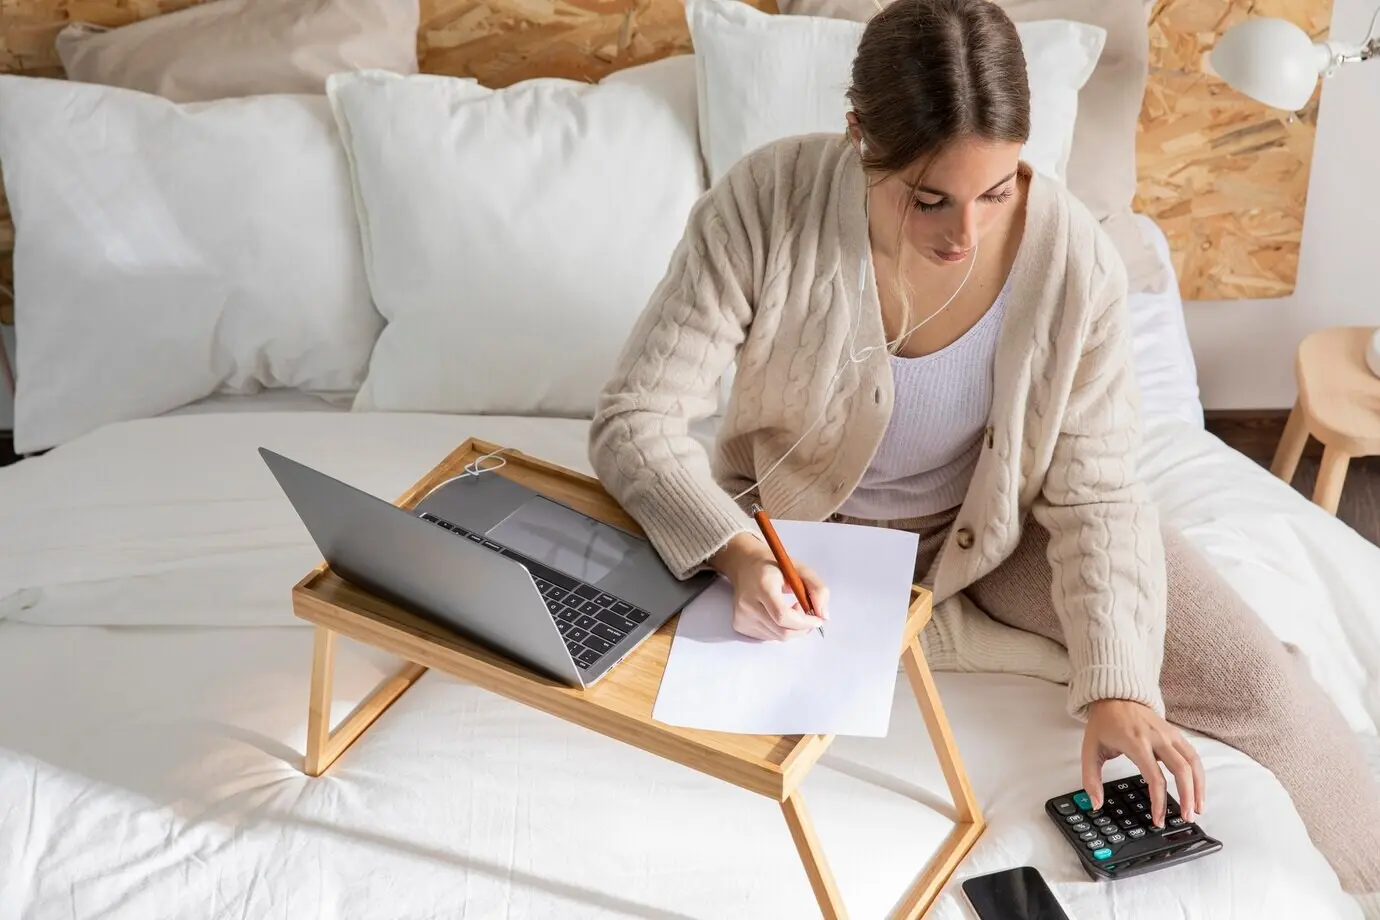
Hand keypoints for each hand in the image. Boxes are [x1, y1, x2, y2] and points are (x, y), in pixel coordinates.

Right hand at [710, 534, 829, 640]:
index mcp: (762, 585)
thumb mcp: (800, 569)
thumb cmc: (774, 567)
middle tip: (807, 615)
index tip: (817, 619)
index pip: (783, 615)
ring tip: (791, 610)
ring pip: (777, 637)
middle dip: (802, 628)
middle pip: (781, 631)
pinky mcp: (739, 625)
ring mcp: (741, 616)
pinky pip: (768, 637)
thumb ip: (818, 589)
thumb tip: (824, 616)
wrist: (744, 565)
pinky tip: (777, 615)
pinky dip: (779, 630)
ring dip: (792, 629)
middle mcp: (748, 603)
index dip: (804, 623)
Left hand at [1082, 699, 1205, 826]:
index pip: (1155, 777)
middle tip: (1187, 818)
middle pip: (1182, 770)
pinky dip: (1198, 773)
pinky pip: (1192, 755)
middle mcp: (1157, 738)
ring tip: (1198, 808)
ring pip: (1193, 762)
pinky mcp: (1175, 733)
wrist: (1114, 696)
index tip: (1158, 819)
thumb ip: (1091, 778)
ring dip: (1199, 786)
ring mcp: (1169, 734)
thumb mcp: (1090, 749)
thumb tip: (1095, 804)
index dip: (1159, 801)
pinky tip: (1196, 789)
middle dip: (1188, 796)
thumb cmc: (1103, 723)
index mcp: (1136, 743)